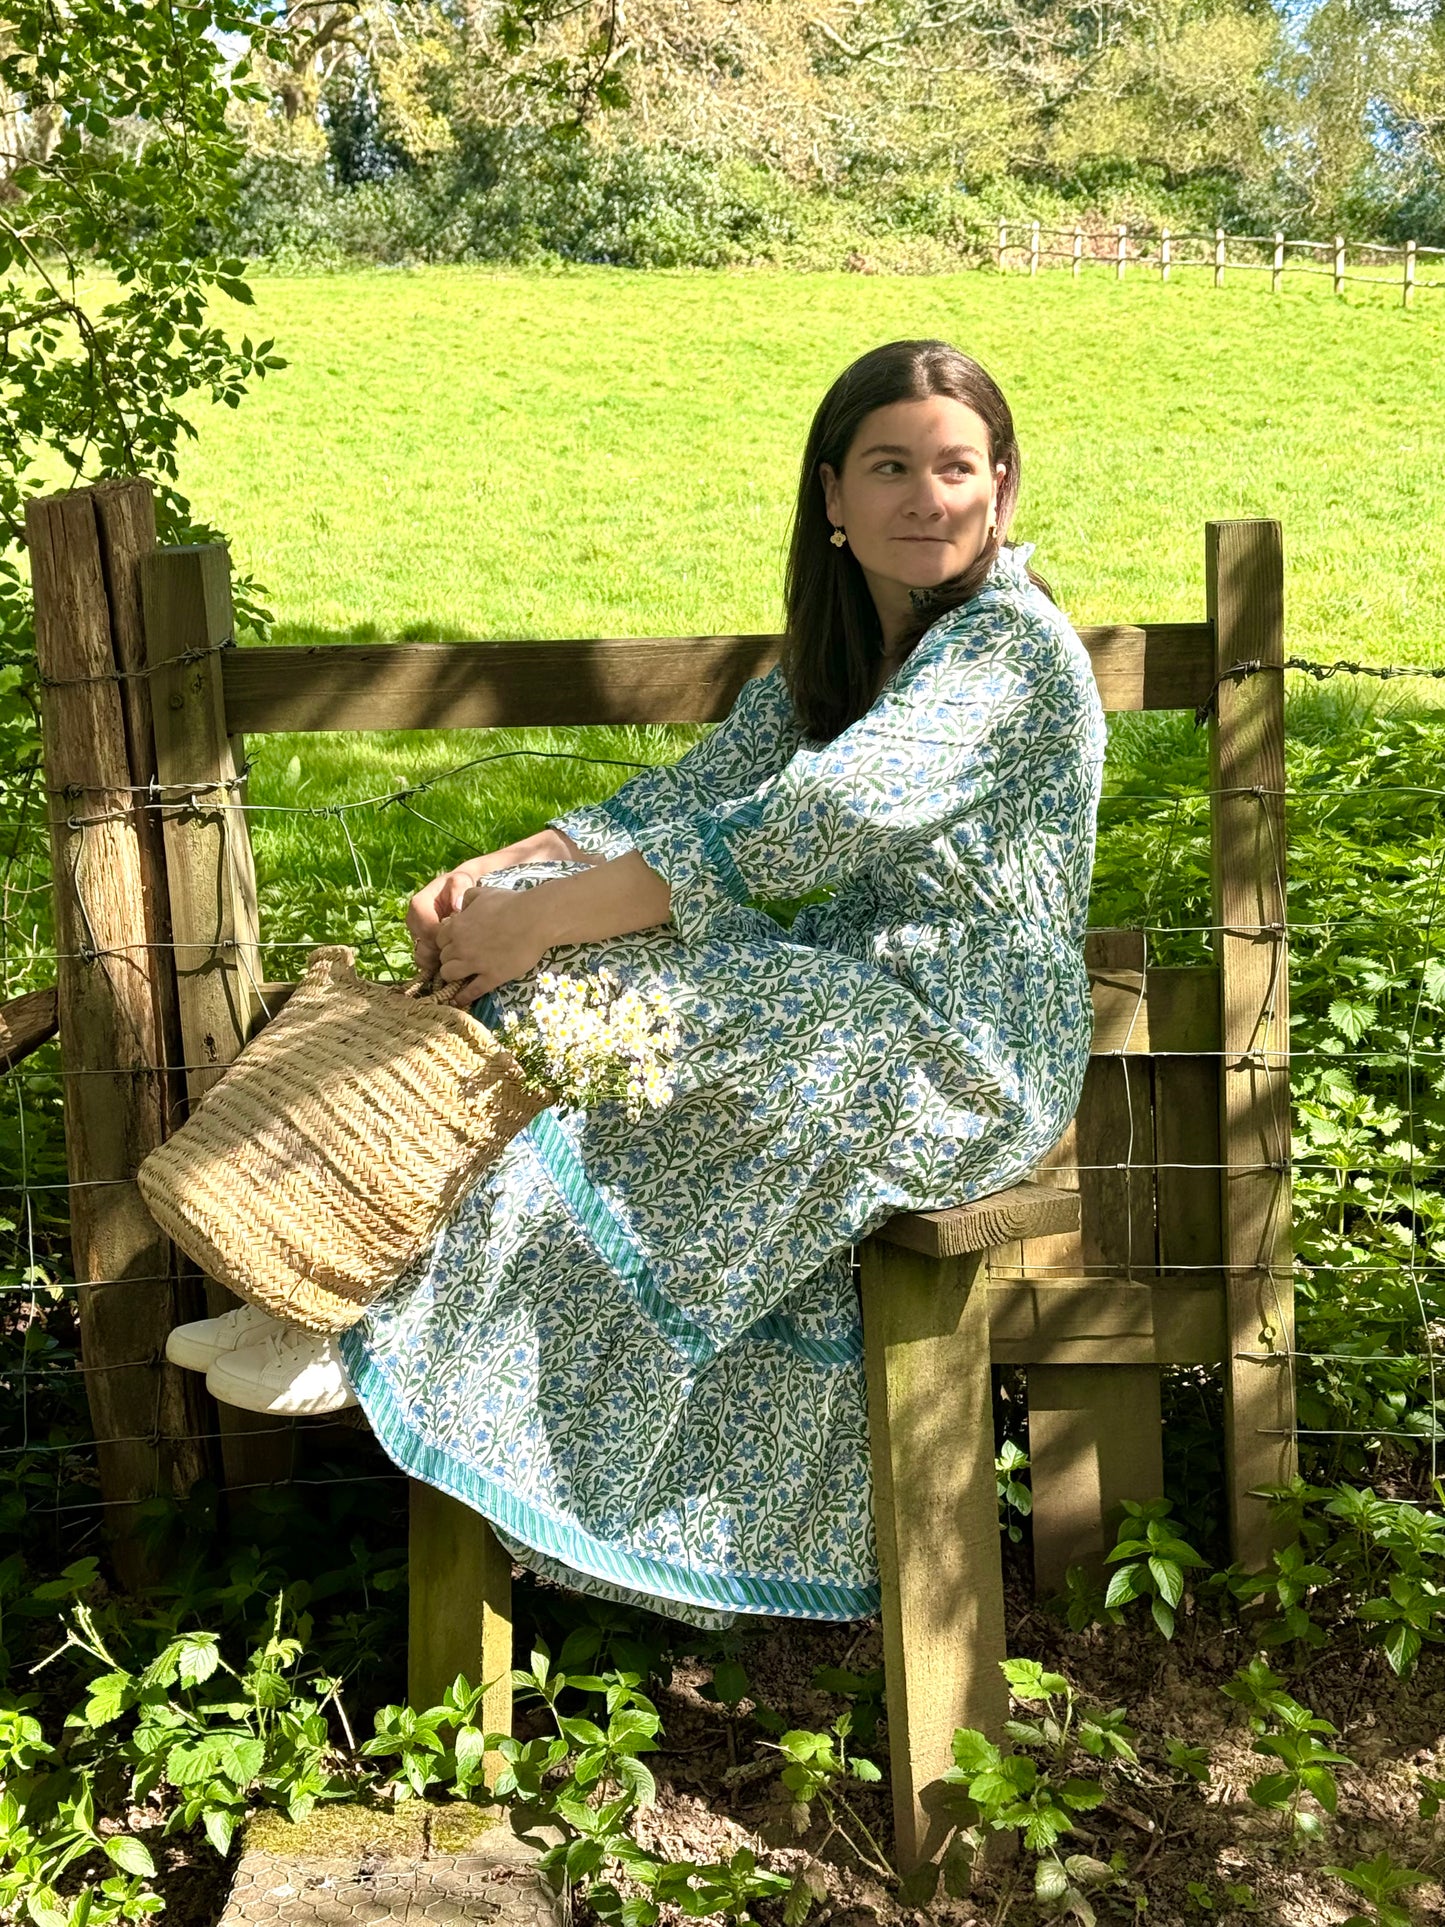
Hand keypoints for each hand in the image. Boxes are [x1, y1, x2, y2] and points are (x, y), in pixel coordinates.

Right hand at [406, 857, 501, 976]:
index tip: (462, 937)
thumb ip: (459, 889)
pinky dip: (438, 963)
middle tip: (462, 948)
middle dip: (443, 950)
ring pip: (423, 957)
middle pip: (424, 947)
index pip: (429, 931)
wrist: (457, 890)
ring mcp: (415, 934)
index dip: (446, 939)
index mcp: (418, 905)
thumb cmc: (459, 886)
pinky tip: (453, 958)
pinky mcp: (421, 943)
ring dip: (440, 960)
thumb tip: (457, 906)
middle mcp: (412, 921)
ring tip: (457, 954)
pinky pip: (425, 960)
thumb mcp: (460, 880)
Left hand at [434, 881, 555, 1003]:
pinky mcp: (491, 977)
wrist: (535, 920)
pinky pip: (470, 991)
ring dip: (452, 974)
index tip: (457, 942)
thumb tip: (461, 906)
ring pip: (448, 974)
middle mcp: (461, 946)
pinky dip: (463, 996)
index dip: (448, 941)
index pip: (439, 939)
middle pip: (443, 957)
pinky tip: (460, 999)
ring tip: (460, 975)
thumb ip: (468, 898)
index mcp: (457, 926)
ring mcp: (475, 963)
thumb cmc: (512, 903)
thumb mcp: (485, 893)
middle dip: (450, 957)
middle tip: (462, 957)